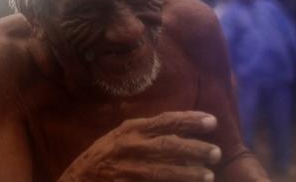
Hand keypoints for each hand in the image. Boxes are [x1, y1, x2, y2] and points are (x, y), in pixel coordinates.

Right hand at [58, 111, 220, 181]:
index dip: (190, 120)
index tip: (212, 122)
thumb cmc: (106, 155)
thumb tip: (183, 130)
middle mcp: (129, 145)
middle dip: (194, 149)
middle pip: (167, 145)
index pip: (166, 120)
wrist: (78, 178)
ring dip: (186, 173)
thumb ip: (149, 133)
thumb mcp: (125, 136)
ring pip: (160, 170)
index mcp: (132, 129)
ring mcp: (125, 167)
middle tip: (216, 153)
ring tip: (208, 176)